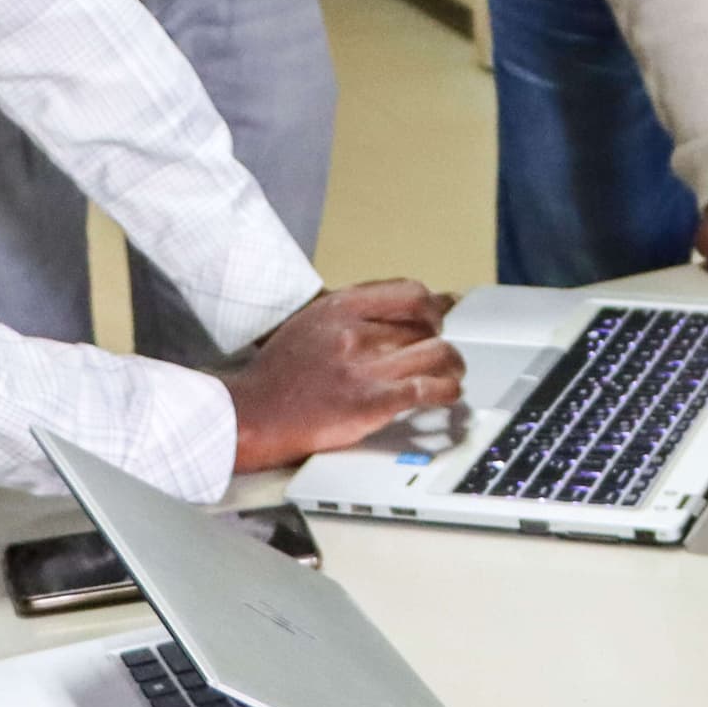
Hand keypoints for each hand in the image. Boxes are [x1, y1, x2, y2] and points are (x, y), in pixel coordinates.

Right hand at [223, 279, 465, 472]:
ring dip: (454, 364)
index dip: (434, 306)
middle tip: (442, 350)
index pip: (410, 293)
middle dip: (440, 338)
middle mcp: (355, 333)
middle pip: (426, 326)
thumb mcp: (313, 322)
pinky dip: (447, 390)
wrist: (253, 414)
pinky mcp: (372, 403)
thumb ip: (355, 311)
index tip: (439, 317)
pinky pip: (427, 389)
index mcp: (340, 308)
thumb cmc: (281, 372)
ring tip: (453, 371)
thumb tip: (402, 306)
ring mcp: (364, 368)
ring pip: (436, 354)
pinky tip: (449, 393)